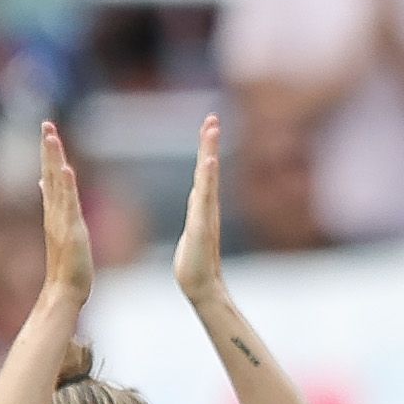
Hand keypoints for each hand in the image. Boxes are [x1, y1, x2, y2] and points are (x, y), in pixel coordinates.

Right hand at [37, 118, 96, 308]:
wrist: (65, 289)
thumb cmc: (66, 264)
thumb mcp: (62, 231)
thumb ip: (54, 209)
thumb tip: (45, 187)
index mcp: (54, 211)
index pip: (49, 177)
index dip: (48, 154)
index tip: (48, 132)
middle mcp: (54, 212)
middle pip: (49, 173)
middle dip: (48, 148)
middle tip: (46, 123)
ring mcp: (61, 220)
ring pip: (56, 184)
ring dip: (54, 160)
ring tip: (51, 137)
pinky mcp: (71, 230)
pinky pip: (68, 204)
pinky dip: (66, 186)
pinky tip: (65, 169)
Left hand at [171, 111, 226, 305]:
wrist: (201, 286)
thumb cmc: (194, 263)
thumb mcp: (191, 230)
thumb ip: (196, 210)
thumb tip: (197, 193)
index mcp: (202, 206)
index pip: (203, 172)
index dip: (206, 148)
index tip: (208, 125)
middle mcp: (207, 206)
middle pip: (207, 168)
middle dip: (209, 142)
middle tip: (212, 117)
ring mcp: (206, 215)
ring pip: (207, 178)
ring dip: (209, 153)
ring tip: (212, 130)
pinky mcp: (202, 225)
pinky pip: (205, 197)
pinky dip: (208, 178)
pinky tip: (209, 162)